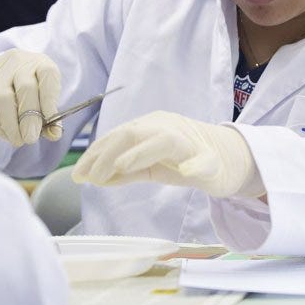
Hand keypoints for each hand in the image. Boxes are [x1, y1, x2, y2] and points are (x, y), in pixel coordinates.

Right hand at [0, 49, 62, 146]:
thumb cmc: (25, 88)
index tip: (51, 120)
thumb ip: (49, 115)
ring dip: (11, 124)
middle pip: (25, 88)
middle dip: (29, 117)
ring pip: (3, 98)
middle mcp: (19, 63)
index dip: (49, 98)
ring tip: (18, 140)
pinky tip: (7, 134)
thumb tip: (55, 134)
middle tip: (31, 138)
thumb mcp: (42, 94)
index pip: (48, 74)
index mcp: (40, 63)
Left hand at [72, 111, 264, 197]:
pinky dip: (194, 165)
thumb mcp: (148, 166)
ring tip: (120, 168)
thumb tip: (93, 178)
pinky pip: (202, 160)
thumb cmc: (184, 159)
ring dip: (140, 154)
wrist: (227, 160)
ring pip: (163, 140)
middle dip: (107, 155)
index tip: (78, 174)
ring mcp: (190, 141)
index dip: (94, 154)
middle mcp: (166, 126)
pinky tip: (186, 173)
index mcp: (150, 126)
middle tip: (90, 178)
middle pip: (132, 133)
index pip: (116, 135)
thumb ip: (124, 171)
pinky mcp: (211, 160)